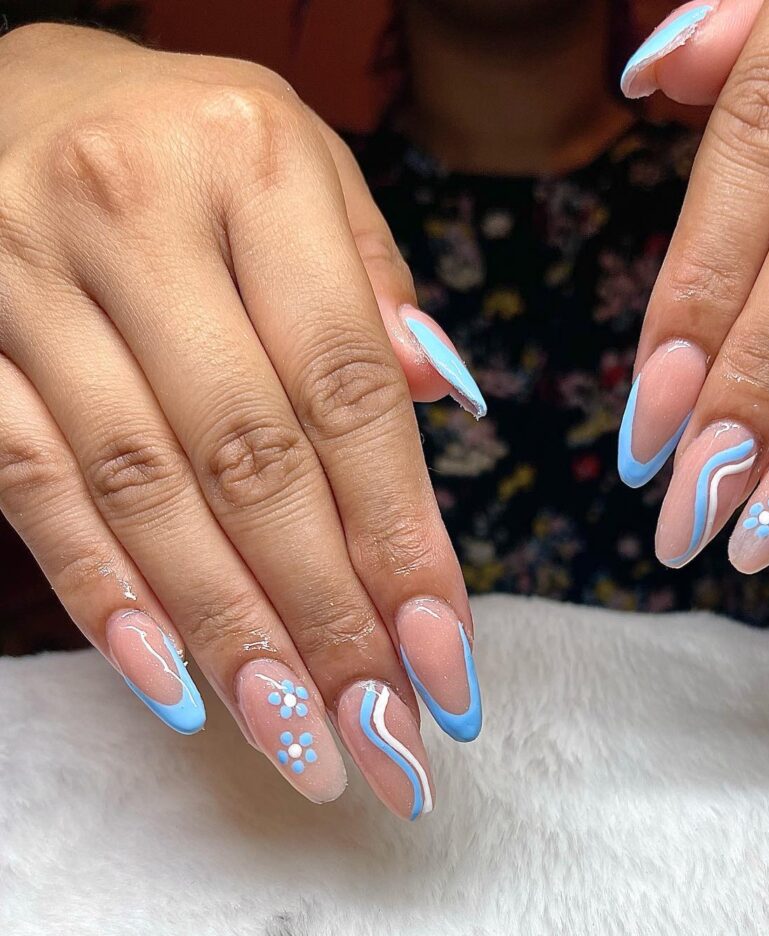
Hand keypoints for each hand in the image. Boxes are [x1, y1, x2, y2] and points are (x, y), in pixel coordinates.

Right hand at [0, 24, 485, 817]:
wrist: (17, 82)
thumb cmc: (192, 138)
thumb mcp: (304, 166)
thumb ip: (374, 282)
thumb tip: (446, 399)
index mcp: (253, 164)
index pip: (350, 388)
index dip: (402, 534)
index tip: (447, 653)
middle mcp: (134, 217)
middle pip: (255, 460)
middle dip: (329, 615)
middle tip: (387, 734)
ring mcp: (26, 284)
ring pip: (146, 494)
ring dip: (232, 635)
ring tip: (303, 741)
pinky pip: (31, 486)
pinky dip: (107, 593)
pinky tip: (176, 683)